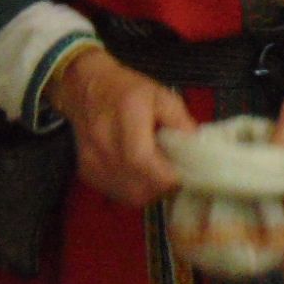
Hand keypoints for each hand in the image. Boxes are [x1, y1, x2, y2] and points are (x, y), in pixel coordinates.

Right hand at [49, 48, 194, 207]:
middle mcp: (105, 141)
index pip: (142, 160)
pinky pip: (117, 193)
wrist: (86, 88)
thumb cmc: (128, 90)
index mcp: (126, 116)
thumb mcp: (162, 96)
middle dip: (163, 188)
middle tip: (175, 176)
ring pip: (128, 195)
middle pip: (136, 185)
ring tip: (159, 175)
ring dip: (150, 192)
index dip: (166, 176)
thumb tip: (197, 148)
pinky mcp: (87, 171)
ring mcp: (92, 160)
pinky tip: (142, 177)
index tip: (183, 175)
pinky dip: (134, 191)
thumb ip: (181, 122)